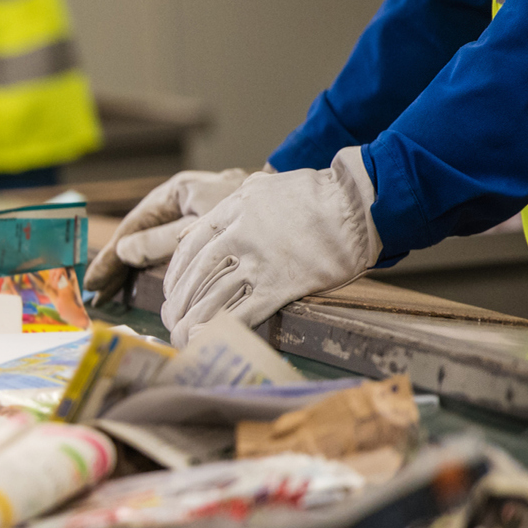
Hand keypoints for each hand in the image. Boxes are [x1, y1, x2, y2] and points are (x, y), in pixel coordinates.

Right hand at [84, 168, 252, 297]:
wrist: (312, 209)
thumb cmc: (258, 214)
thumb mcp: (203, 229)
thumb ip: (162, 240)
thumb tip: (125, 250)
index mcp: (179, 191)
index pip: (135, 225)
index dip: (112, 255)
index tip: (94, 280)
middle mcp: (187, 200)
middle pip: (143, 234)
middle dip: (119, 263)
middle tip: (97, 291)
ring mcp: (201, 215)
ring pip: (161, 243)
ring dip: (138, 268)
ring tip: (115, 290)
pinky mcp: (218, 230)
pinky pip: (183, 249)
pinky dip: (165, 267)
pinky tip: (154, 287)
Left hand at [160, 147, 379, 346]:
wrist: (357, 205)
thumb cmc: (315, 194)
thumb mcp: (262, 187)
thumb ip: (229, 206)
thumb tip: (198, 230)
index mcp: (232, 211)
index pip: (190, 248)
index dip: (176, 274)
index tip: (170, 291)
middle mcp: (240, 236)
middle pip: (196, 276)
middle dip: (178, 302)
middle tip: (170, 320)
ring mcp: (260, 261)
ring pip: (214, 297)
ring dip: (193, 320)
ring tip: (181, 335)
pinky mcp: (282, 284)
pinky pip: (243, 312)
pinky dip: (220, 329)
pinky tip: (203, 340)